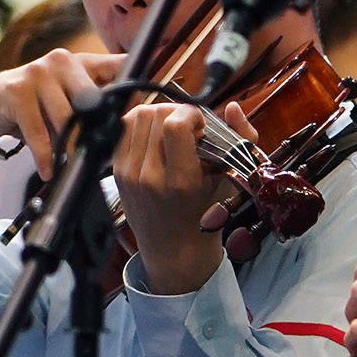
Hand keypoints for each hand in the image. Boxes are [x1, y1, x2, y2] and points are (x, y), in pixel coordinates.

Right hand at [0, 49, 127, 177]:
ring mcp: (38, 73)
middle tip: (102, 158)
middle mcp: (63, 61)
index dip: (132, 94)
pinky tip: (48, 170)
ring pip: (67, 118)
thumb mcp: (69, 101)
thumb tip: (130, 129)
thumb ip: (96, 108)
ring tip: (74, 168)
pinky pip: (38, 130)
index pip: (119, 68)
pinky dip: (45, 155)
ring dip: (72, 149)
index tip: (134, 121)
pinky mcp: (17, 91)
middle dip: (99, 132)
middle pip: (94, 101)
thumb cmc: (38, 106)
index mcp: (82, 61)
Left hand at [116, 99, 248, 293]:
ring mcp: (128, 174)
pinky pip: (124, 129)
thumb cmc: (206, 216)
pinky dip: (142, 124)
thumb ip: (240, 140)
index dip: (191, 113)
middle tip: (189, 127)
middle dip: (177, 111)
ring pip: (137, 116)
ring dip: (159, 114)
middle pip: (155, 115)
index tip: (201, 123)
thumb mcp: (229, 181)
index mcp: (180, 182)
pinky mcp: (116, 171)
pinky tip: (157, 137)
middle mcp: (149, 177)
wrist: (174, 249)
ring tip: (173, 129)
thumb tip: (231, 107)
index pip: (175, 127)